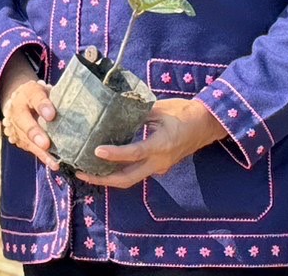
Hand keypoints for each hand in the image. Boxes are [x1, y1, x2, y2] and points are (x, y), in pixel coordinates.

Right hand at [0, 60, 58, 170]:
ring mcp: (16, 126)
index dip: (43, 106)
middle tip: (46, 143)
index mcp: (28, 93)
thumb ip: (58, 97)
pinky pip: (30, 149)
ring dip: (40, 151)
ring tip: (53, 160)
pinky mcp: (19, 139)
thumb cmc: (41, 95)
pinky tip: (54, 164)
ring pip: (26, 139)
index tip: (51, 115)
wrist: (19, 101)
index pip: (35, 97)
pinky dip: (43, 157)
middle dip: (35, 133)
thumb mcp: (48, 90)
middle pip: (24, 121)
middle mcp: (18, 110)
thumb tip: (83, 105)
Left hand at [74, 98, 227, 188]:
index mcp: (160, 145)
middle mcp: (158, 162)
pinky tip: (106, 165)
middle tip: (81, 172)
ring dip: (109, 178)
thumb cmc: (184, 113)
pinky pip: (136, 173)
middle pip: (127, 179)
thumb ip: (138, 114)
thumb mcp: (161, 109)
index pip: (134, 153)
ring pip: (130, 179)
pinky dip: (120, 171)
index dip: (114, 154)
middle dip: (103, 179)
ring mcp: (159, 167)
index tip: (96, 151)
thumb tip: (114, 112)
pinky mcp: (159, 167)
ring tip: (88, 171)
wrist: (206, 125)